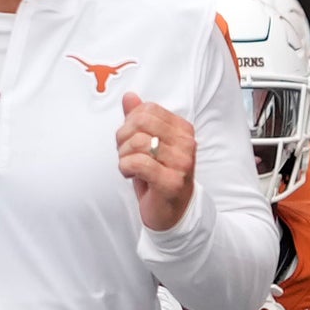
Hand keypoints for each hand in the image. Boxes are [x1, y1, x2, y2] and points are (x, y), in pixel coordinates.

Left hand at [113, 94, 197, 232]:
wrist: (172, 212)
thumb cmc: (159, 176)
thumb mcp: (149, 144)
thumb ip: (139, 120)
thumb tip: (129, 97)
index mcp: (183, 129)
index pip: (148, 110)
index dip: (129, 123)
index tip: (129, 140)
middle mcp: (186, 143)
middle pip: (140, 123)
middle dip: (123, 138)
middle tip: (125, 153)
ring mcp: (181, 163)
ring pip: (137, 142)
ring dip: (123, 156)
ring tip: (129, 166)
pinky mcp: (171, 182)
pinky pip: (138, 163)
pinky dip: (126, 167)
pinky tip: (130, 175)